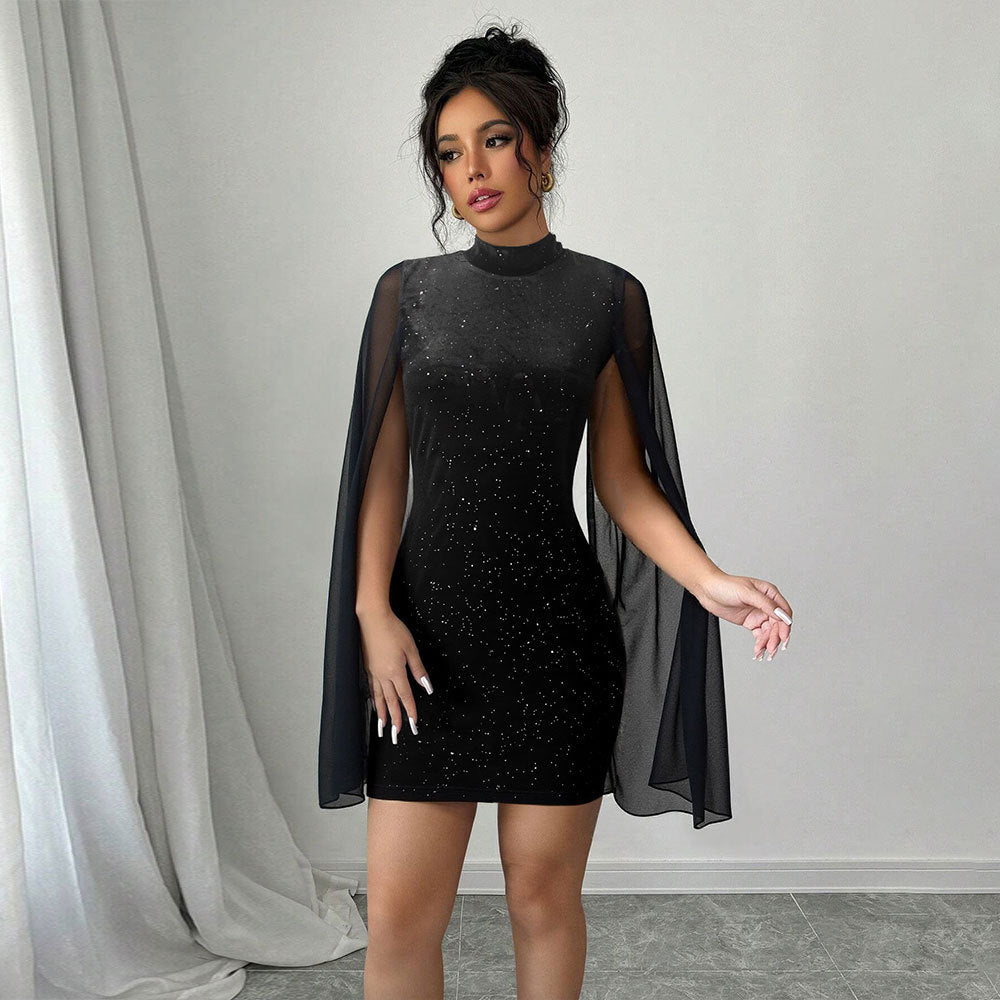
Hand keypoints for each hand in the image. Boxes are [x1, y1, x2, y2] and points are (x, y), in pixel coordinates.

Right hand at [357, 607, 432, 742]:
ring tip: (382, 727)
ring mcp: (373, 672)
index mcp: (396, 672)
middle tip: (397, 735)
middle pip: (390, 702)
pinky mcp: (367, 667)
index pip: (405, 697)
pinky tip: (374, 704)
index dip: (410, 712)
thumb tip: (427, 687)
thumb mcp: (411, 648)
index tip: (414, 725)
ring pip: (378, 698)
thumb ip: (418, 669)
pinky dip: (373, 700)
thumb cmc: (393, 630)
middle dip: (394, 720)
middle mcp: (383, 676)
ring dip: (381, 714)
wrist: (372, 618)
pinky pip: (371, 689)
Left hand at [694, 571, 792, 660]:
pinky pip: (759, 635)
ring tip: (762, 652)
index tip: (783, 637)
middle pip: (778, 625)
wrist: (707, 590)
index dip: (785, 625)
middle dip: (775, 638)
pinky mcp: (750, 622)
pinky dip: (760, 643)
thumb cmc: (725, 585)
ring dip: (768, 643)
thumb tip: (781, 615)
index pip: (784, 611)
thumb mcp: (747, 592)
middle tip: (771, 649)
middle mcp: (766, 604)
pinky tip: (759, 651)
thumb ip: (766, 604)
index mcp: (769, 593)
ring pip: (769, 632)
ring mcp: (758, 614)